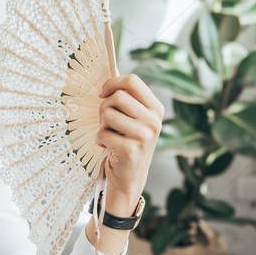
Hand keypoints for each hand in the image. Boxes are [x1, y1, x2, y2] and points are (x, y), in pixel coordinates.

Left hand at [95, 73, 164, 210]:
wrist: (129, 176)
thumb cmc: (126, 142)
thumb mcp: (133, 119)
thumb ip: (126, 99)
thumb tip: (107, 78)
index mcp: (156, 108)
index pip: (132, 81)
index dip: (112, 83)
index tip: (102, 93)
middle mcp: (154, 121)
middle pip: (117, 96)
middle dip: (104, 107)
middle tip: (106, 122)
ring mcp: (144, 136)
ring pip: (108, 113)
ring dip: (101, 124)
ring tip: (109, 135)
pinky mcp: (131, 150)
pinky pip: (102, 133)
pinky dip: (99, 140)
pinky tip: (108, 147)